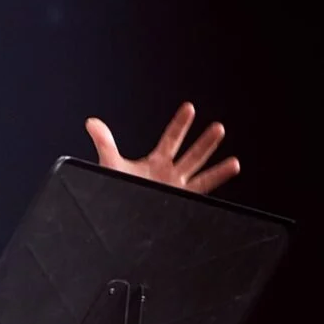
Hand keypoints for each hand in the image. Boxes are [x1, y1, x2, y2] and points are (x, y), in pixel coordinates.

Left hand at [85, 102, 239, 193]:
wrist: (117, 215)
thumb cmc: (114, 188)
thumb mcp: (110, 163)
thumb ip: (104, 142)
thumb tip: (91, 122)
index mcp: (156, 162)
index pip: (171, 139)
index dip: (180, 124)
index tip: (189, 108)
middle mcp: (169, 174)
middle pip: (191, 154)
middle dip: (204, 142)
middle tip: (218, 127)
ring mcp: (176, 188)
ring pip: (200, 172)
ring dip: (215, 163)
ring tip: (233, 159)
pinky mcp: (179, 201)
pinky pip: (202, 190)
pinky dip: (216, 179)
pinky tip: (231, 168)